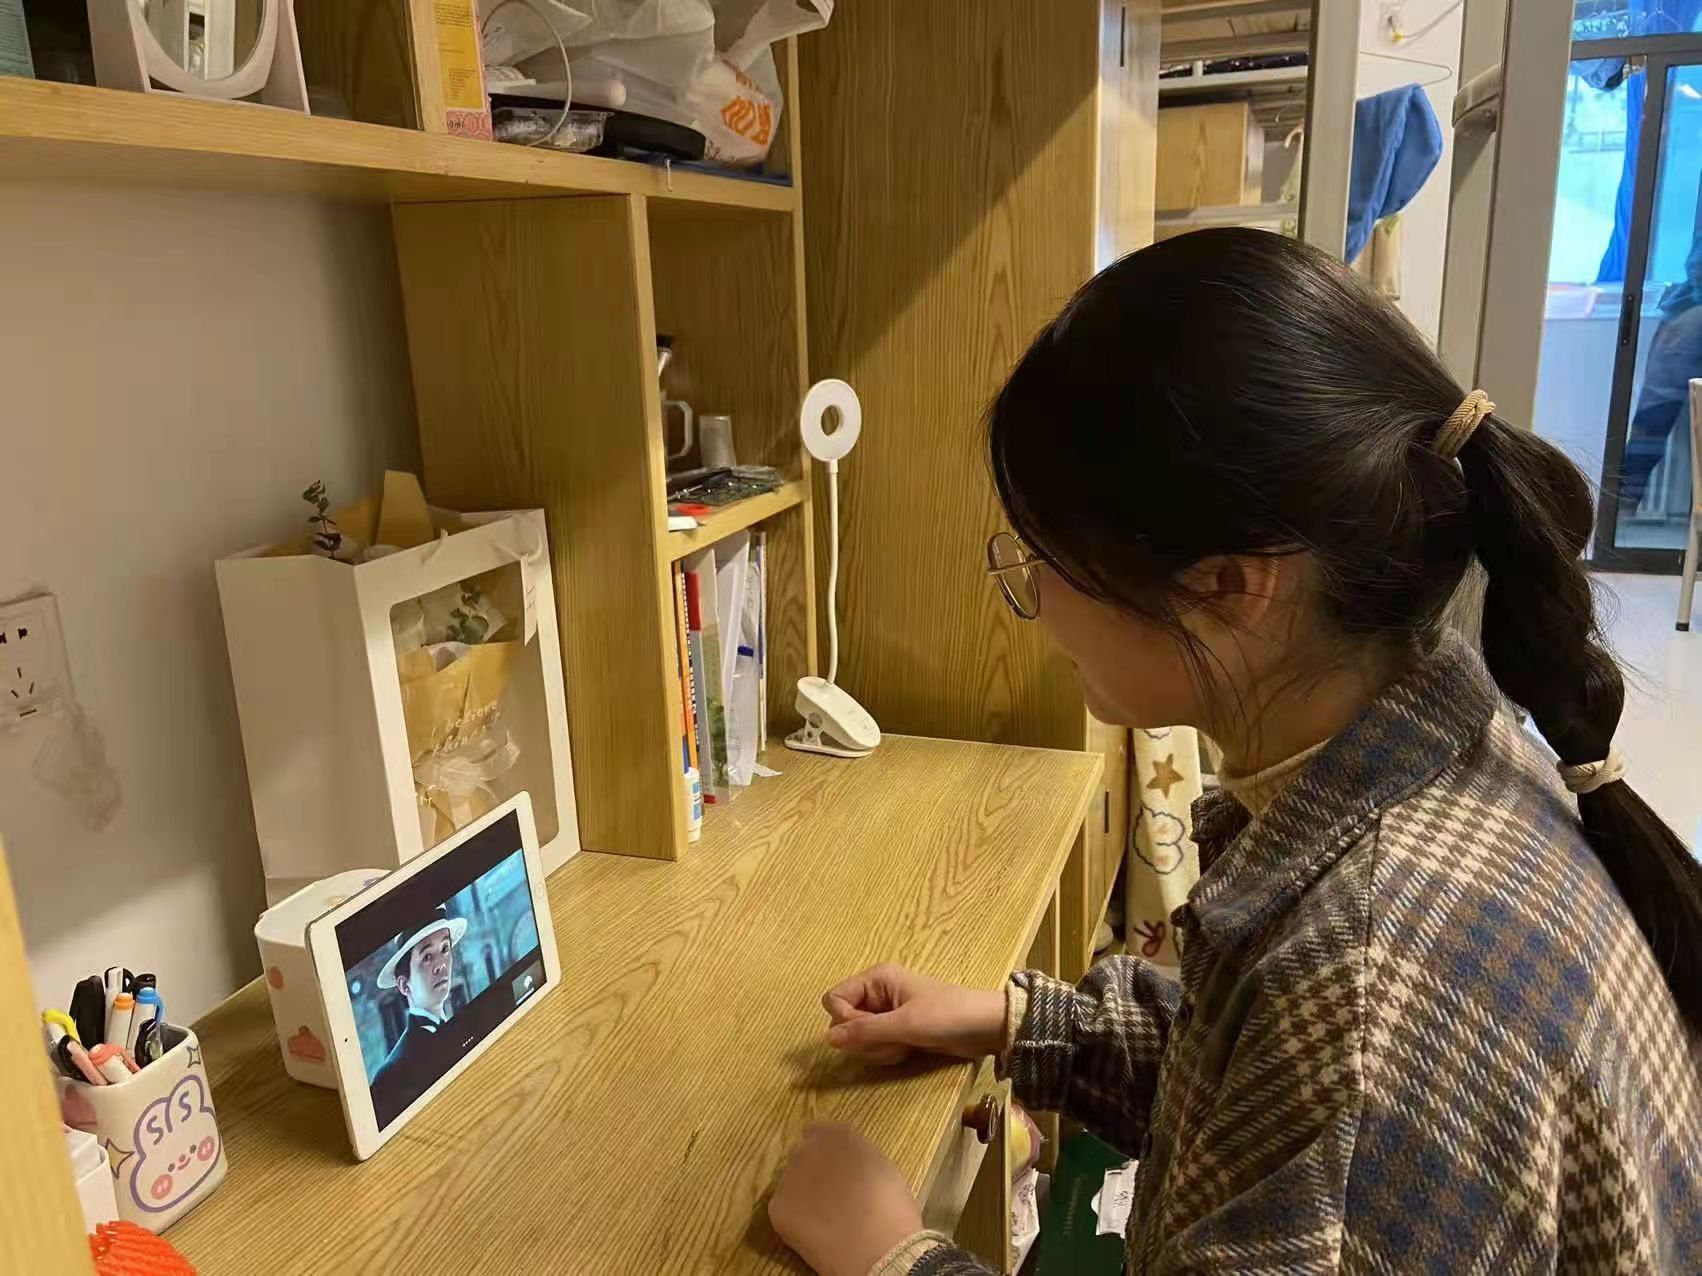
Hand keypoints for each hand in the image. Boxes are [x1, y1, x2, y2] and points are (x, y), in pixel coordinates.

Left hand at [769, 1122, 923, 1275]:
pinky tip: (815, 1233)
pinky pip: (783, 1209)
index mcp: (838, 1134)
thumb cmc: (891, 1208)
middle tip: (830, 1195)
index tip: (834, 1168)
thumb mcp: (882, 1167)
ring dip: (803, 1193)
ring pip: (792, 1182)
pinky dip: (795, 1220)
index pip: (820, 1131)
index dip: (826, 1151)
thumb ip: (858, 1154)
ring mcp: (789, 1176)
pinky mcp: (778, 1206)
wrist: (878, 1247)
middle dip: (813, 1171)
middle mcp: (808, 1147)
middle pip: (803, 1155)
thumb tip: (848, 1160)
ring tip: (824, 1217)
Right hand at [822, 964, 1006, 1065]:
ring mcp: (886, 1013)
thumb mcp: (905, 1024)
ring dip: (878, 1048)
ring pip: (859, 1037)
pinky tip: (908, 1050)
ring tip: (904, 1046)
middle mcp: (876, 993)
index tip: (867, 1031)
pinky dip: (887, 1052)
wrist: (985, 1027)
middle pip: (844, 1021)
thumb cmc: (946, 1016)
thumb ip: (866, 1031)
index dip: (844, 1020)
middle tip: (891, 1041)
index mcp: (876, 979)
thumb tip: (828, 1039)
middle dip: (865, 1039)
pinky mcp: (896, 1030)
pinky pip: (875, 1045)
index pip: (834, 999)